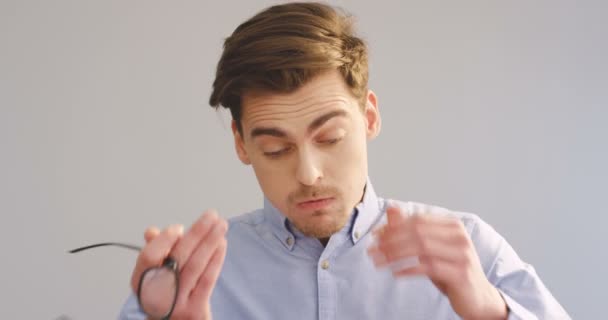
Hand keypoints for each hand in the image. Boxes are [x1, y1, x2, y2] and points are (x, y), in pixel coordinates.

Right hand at [131, 210, 227, 319]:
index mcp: (142, 283)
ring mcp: (176, 304)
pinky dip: (216, 259)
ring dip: (210, 242)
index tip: (179, 227)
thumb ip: (155, 252)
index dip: (163, 240)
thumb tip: (151, 231)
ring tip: (221, 226)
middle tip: (212, 215)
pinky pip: (207, 279)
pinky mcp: (195, 310)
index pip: (148, 257)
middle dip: (197, 232)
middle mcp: (156, 295)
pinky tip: (222, 245)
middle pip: (178, 257)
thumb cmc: (166, 298)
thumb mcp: (155, 276)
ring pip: (195, 265)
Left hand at [367, 206, 506, 319]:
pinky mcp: (461, 274)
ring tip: (378, 262)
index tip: (375, 236)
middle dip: (391, 240)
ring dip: (394, 255)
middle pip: (417, 232)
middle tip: (372, 250)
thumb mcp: (430, 249)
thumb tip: (391, 207)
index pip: (418, 220)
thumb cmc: (452, 270)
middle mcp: (460, 237)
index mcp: (453, 226)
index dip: (394, 227)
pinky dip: (408, 270)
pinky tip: (395, 274)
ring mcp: (462, 255)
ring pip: (421, 248)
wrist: (479, 298)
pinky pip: (429, 268)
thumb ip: (411, 229)